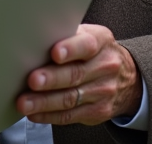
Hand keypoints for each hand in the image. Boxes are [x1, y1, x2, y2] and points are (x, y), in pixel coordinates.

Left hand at [16, 24, 140, 126]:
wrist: (126, 77)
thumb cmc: (95, 52)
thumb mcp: (88, 35)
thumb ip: (67, 36)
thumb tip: (34, 39)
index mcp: (101, 41)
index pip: (87, 45)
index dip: (71, 49)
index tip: (55, 53)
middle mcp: (105, 66)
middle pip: (75, 74)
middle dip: (52, 79)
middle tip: (32, 80)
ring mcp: (103, 91)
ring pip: (70, 98)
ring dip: (45, 102)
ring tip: (25, 102)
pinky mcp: (98, 111)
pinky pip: (70, 115)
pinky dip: (49, 115)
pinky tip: (34, 113)